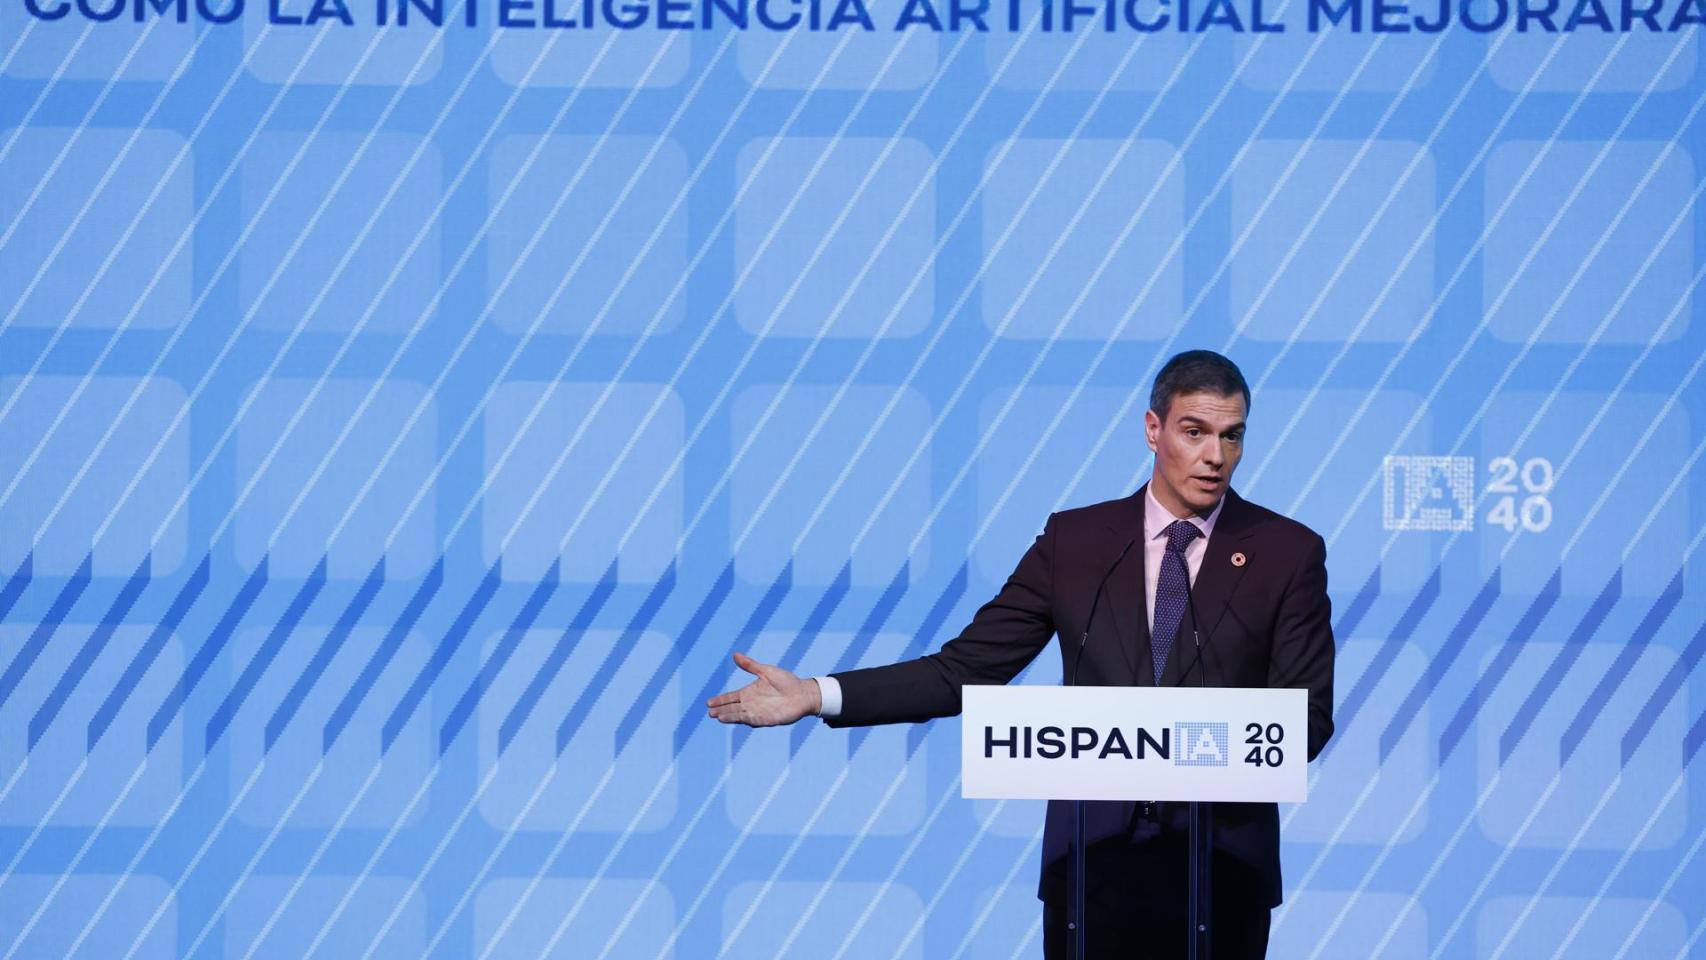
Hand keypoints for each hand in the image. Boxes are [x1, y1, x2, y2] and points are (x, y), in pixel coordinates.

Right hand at [706, 652, 820, 726]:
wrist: (803, 693)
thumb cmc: (787, 681)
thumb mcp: (766, 671)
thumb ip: (750, 665)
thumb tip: (735, 654)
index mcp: (749, 692)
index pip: (731, 697)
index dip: (720, 700)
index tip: (708, 702)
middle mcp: (751, 704)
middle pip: (732, 708)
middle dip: (721, 709)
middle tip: (710, 712)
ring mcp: (757, 712)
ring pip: (739, 715)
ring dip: (728, 716)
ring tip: (717, 716)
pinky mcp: (765, 720)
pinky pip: (751, 720)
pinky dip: (741, 719)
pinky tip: (733, 719)